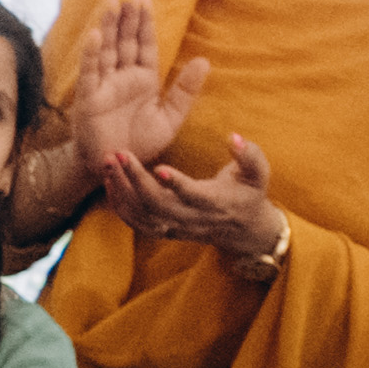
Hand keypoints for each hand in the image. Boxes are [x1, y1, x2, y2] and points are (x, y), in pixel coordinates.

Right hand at [69, 0, 212, 170]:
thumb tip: (204, 60)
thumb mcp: (170, 118)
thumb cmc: (141, 144)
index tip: (146, 0)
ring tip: (113, 3)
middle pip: (125, 41)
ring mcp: (104, 86)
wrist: (119, 168)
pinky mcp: (89, 99)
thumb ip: (185, 90)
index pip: (145, 45)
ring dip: (109, 27)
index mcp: (143, 80)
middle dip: (128, 18)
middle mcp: (123, 78)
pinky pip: (90, 73)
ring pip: (107, 50)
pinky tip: (96, 35)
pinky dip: (92, 54)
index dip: (145, 24)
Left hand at [102, 128, 281, 261]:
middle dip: (136, 181)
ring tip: (109, 163)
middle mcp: (193, 219)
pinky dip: (120, 206)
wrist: (246, 230)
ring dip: (122, 192)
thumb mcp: (258, 173)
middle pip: (159, 206)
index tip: (158, 167)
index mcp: (215, 203)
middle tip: (120, 154)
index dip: (177, 184)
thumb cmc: (250, 193)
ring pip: (144, 216)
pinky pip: (137, 223)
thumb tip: (234, 137)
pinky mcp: (166, 230)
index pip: (193, 197)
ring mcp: (177, 227)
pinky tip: (109, 182)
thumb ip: (249, 155)